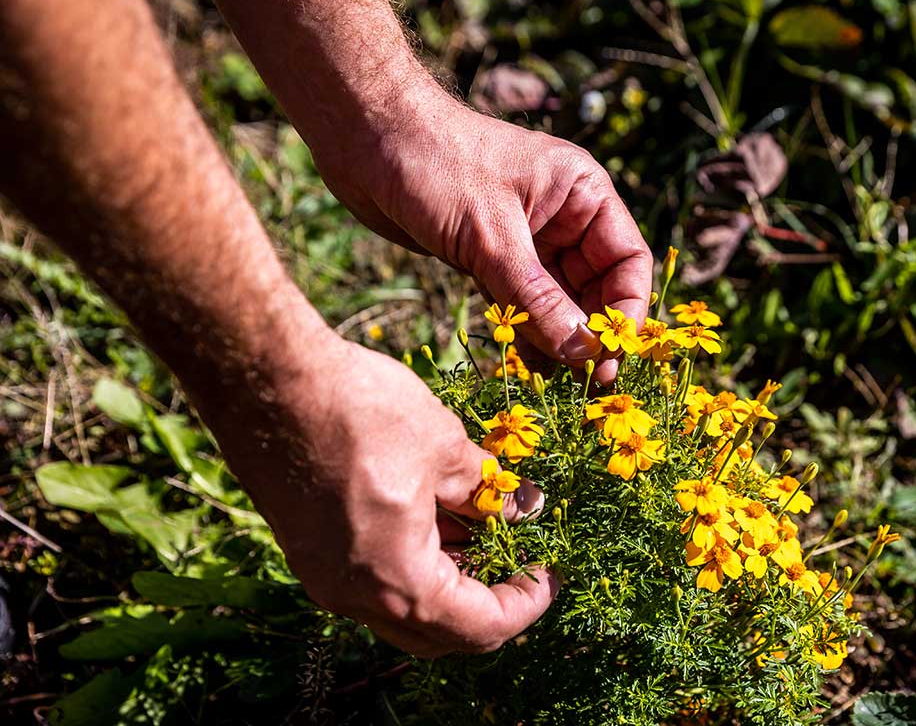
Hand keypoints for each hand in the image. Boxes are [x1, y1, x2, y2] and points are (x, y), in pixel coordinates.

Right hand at [194, 327, 554, 656]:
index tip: (551, 571)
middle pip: (441, 634)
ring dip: (451, 580)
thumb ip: (487, 490)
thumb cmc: (358, 411)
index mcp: (399, 583)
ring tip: (486, 527)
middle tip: (523, 560)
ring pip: (404, 608)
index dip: (527, 602)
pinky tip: (439, 514)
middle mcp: (356, 598)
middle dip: (490, 602)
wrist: (266, 380)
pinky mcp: (310, 550)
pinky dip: (415, 562)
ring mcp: (326, 577)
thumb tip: (521, 507)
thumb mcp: (444, 448)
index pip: (481, 627)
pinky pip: (374, 579)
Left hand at [322, 89, 652, 383]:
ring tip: (554, 383)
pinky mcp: (488, 255)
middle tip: (586, 383)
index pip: (627, 260)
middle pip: (596, 286)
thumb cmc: (435, 163)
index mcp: (581, 193)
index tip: (613, 357)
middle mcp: (561, 215)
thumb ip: (537, 298)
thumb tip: (582, 355)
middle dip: (590, 332)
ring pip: (556, 300)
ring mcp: (525, 238)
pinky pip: (519, 302)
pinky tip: (525, 366)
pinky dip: (524, 332)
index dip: (625, 312)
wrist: (363, 136)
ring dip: (556, 339)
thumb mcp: (492, 237)